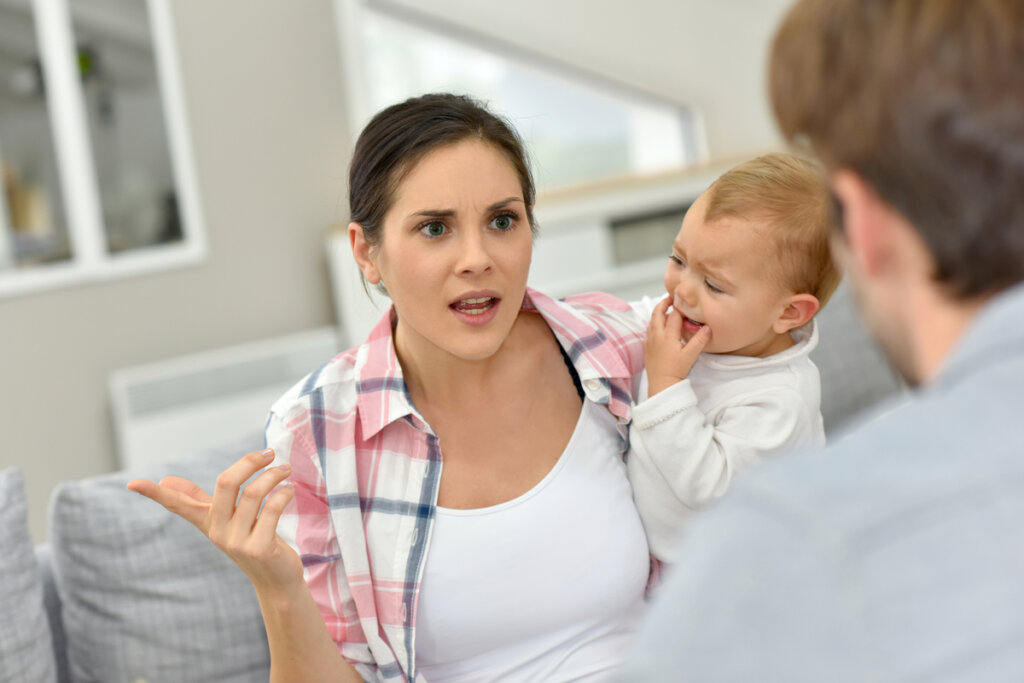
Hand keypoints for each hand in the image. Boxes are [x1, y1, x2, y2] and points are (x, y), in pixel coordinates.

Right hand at [127, 449, 303, 591]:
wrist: (276, 580)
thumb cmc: (251, 542)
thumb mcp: (223, 520)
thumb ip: (197, 499)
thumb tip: (166, 480)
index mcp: (208, 522)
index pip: (177, 504)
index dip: (155, 494)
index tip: (132, 484)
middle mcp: (218, 531)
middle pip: (225, 483)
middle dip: (248, 463)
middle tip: (269, 452)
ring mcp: (237, 541)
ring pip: (253, 494)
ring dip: (273, 476)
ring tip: (285, 470)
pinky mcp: (259, 548)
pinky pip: (272, 510)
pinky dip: (283, 495)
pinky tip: (289, 490)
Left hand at [644, 297, 711, 395]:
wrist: (661, 384)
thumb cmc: (676, 370)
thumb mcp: (691, 355)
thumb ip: (700, 340)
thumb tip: (708, 327)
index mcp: (667, 335)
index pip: (674, 315)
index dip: (680, 307)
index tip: (685, 302)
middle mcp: (656, 335)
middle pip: (657, 312)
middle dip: (664, 303)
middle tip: (671, 298)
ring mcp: (649, 340)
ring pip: (652, 320)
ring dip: (658, 313)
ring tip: (666, 309)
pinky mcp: (646, 346)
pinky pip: (649, 329)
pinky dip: (654, 323)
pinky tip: (660, 325)